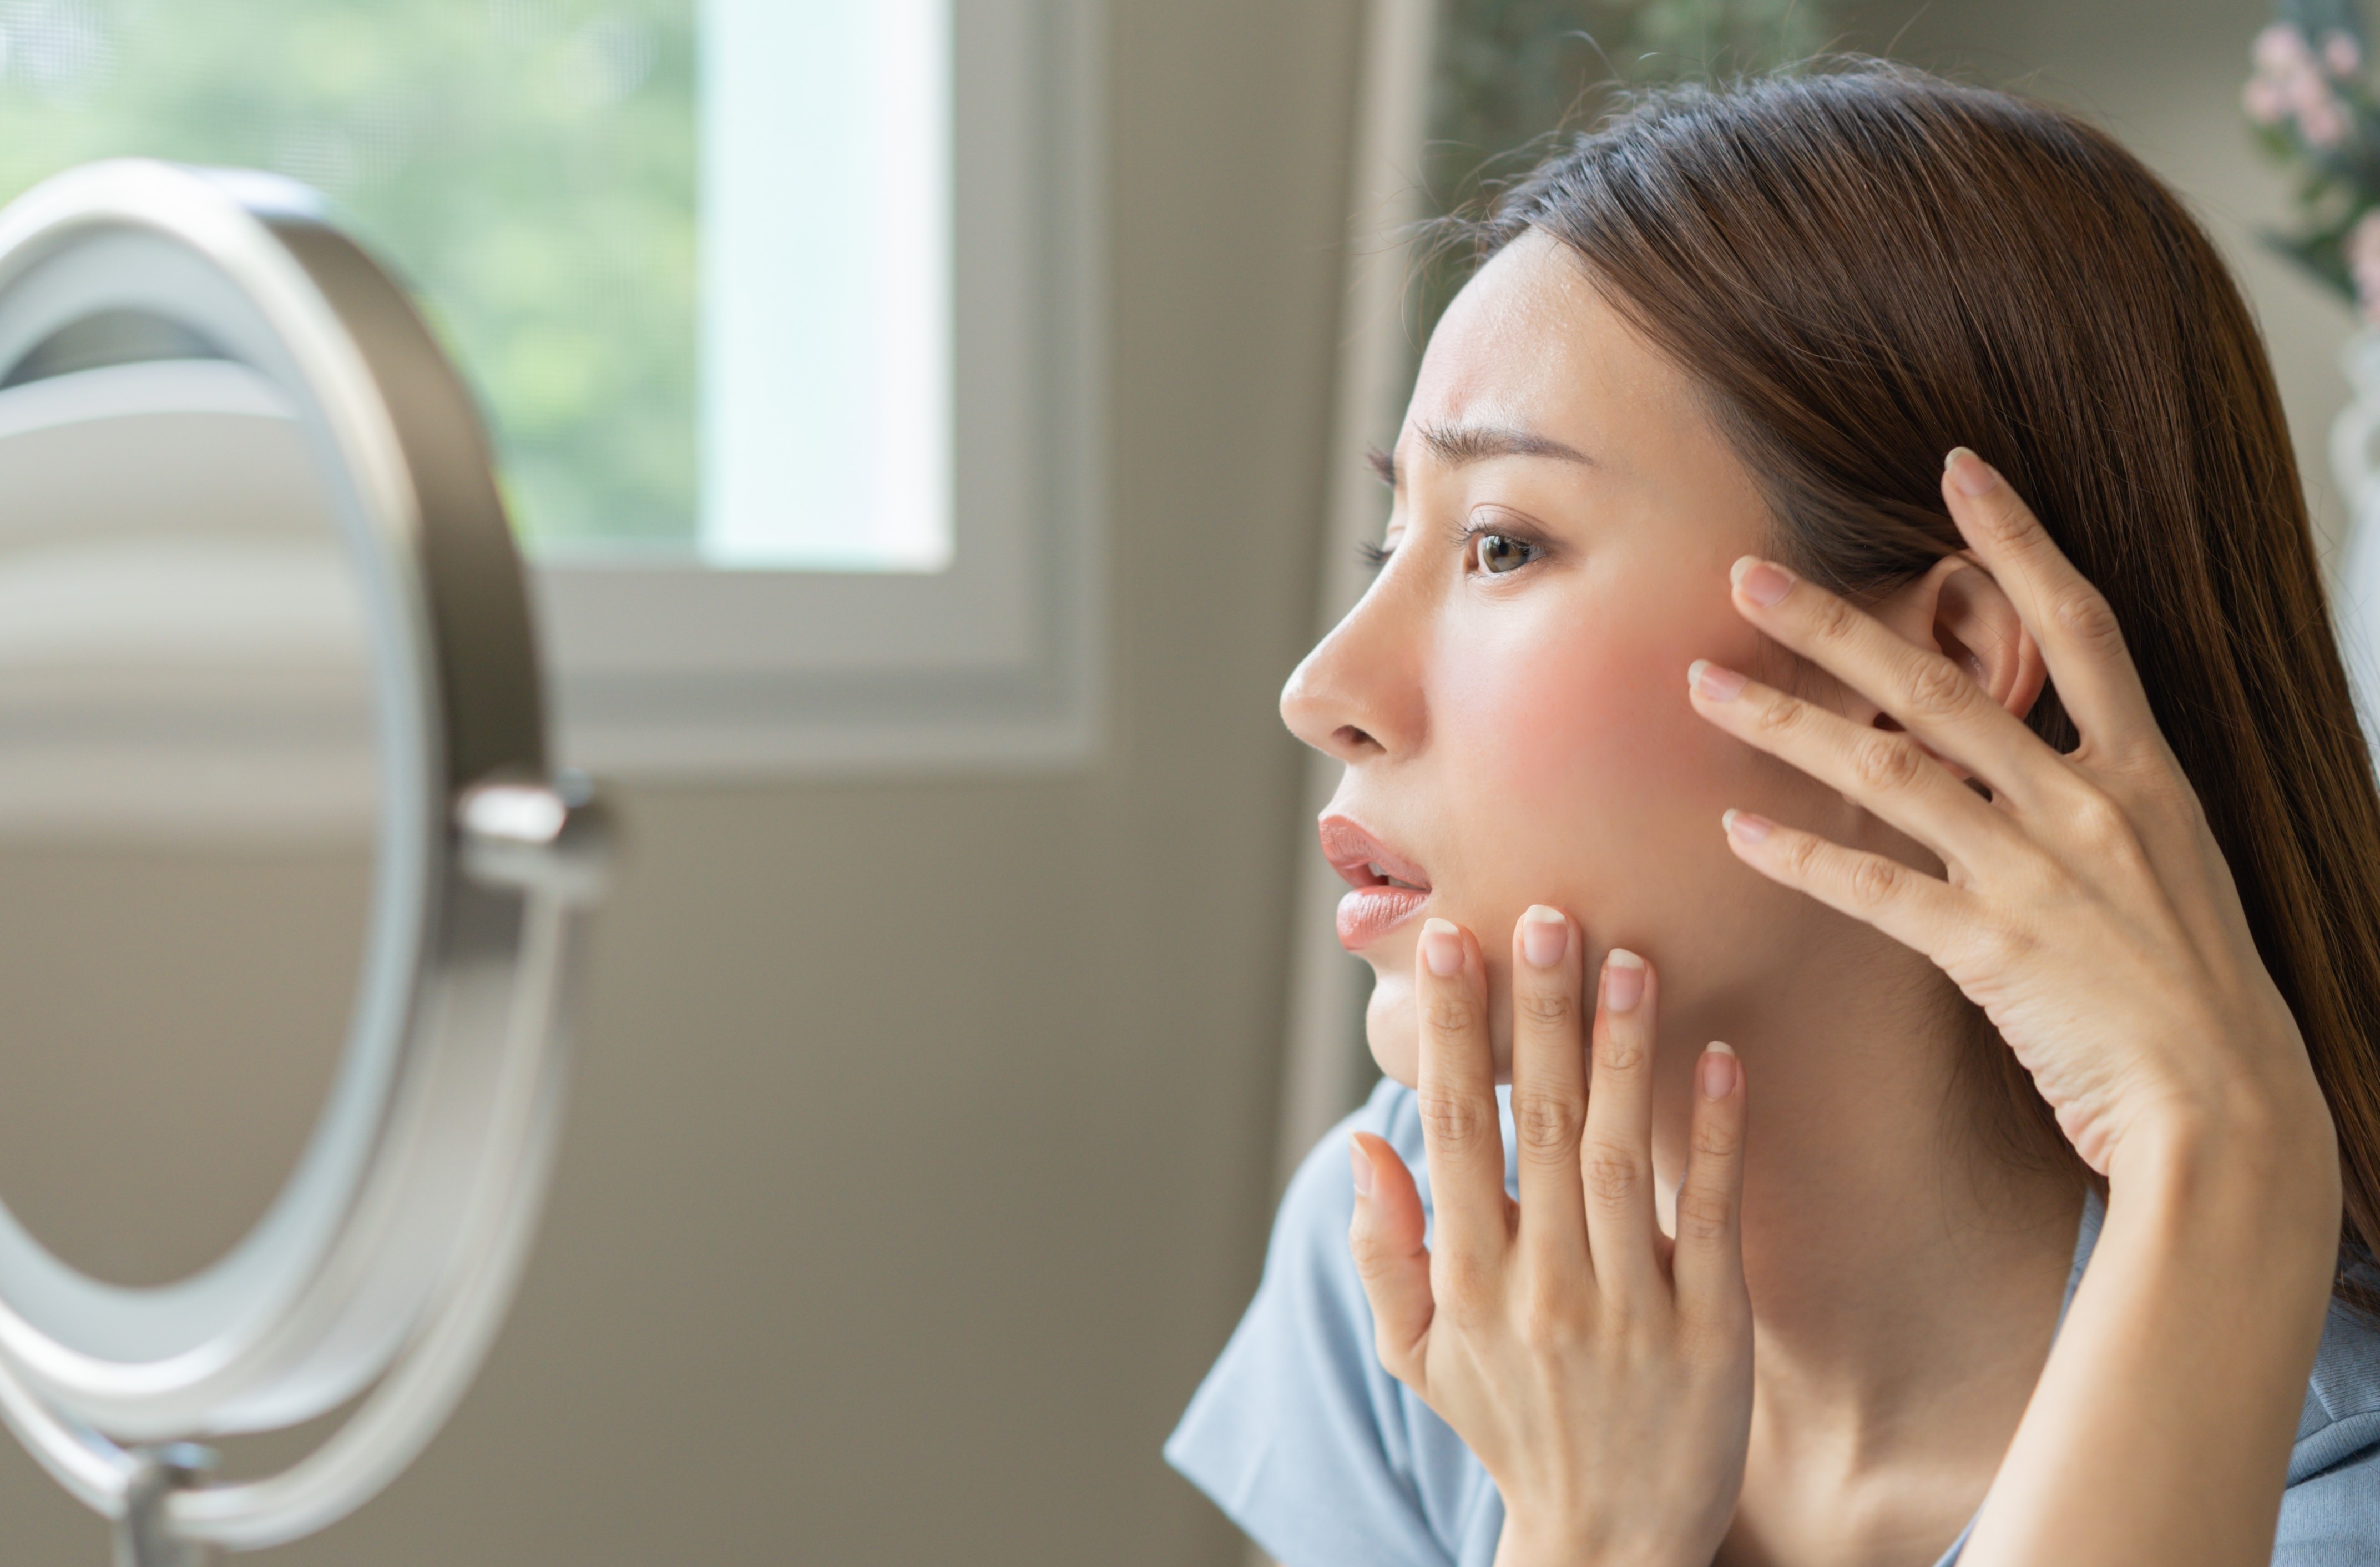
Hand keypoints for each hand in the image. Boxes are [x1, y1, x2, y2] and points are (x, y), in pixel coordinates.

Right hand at [1348, 909, 1751, 1566]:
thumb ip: (1384, 1251)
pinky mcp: (1710, 1331)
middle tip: (1546, 914)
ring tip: (1631, 955)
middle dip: (1541, 1015)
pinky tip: (1723, 1053)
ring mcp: (1629, 1308)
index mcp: (1467, 1281)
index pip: (1455, 1132)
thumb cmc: (1509, 1426)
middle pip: (1541, 1126)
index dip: (1454, 1035)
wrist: (1607, 1542)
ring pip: (1623, 1155)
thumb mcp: (1417, 1356)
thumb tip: (1364, 1145)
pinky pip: (1711, 1214)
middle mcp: (1541, 1286)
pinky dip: (1718, 1133)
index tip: (1453, 943)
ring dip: (1626, 1051)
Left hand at [1684, 447, 2332, 1189]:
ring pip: (1889, 770)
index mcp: (2145, 773)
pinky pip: (1874, 889)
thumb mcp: (2167, 866)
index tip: (1959, 468)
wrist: (2229, 1108)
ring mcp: (2039, 874)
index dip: (2018, 539)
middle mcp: (2090, 806)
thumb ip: (2091, 800)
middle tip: (1745, 572)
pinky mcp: (1993, 949)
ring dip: (1786, 724)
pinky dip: (1801, 857)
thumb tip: (2015, 756)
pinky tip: (1734, 830)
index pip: (2079, 622)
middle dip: (1836, 623)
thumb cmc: (2192, 995)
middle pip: (1943, 682)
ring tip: (1702, 686)